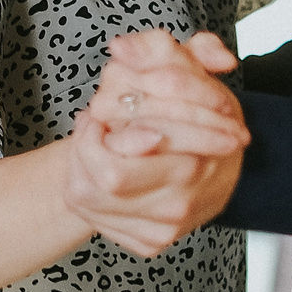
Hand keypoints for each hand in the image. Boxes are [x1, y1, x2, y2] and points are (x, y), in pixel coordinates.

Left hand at [65, 30, 248, 255]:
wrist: (210, 160)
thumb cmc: (195, 111)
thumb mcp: (181, 66)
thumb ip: (157, 49)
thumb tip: (123, 49)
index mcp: (195, 160)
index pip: (128, 152)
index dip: (98, 127)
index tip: (101, 112)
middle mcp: (184, 199)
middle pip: (106, 180)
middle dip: (87, 145)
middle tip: (96, 123)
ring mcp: (168, 226)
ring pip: (91, 199)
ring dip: (82, 164)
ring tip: (99, 142)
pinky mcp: (151, 242)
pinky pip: (95, 218)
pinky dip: (88, 189)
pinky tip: (103, 169)